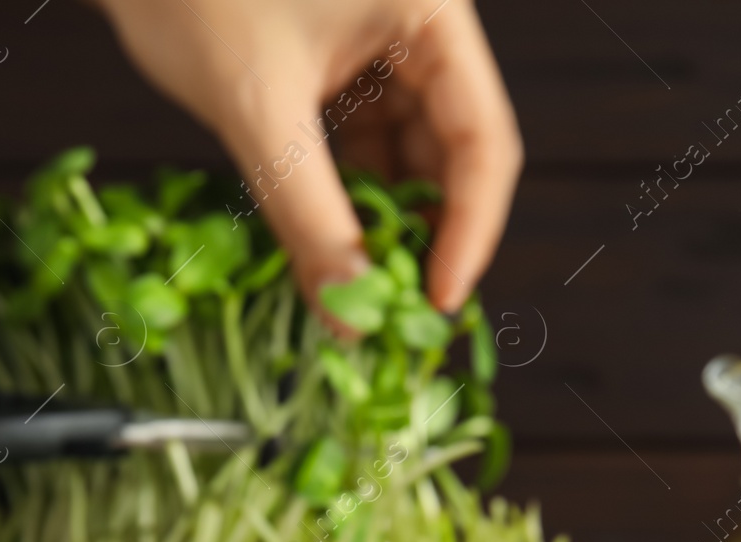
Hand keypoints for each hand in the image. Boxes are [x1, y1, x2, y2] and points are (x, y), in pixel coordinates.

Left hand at [94, 0, 520, 312]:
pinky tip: (324, 248)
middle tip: (391, 310)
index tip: (437, 301)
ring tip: (352, 288)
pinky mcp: (338, 71)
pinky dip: (344, 202)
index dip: (470, 229)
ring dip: (381, 226)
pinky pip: (359, 151)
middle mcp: (418, 28)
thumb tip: (346, 311)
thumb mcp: (257, 108)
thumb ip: (307, 214)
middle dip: (422, 235)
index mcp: (429, 10)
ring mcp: (379, 49)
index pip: (483, 138)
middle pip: (453, 154)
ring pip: (405, 160)